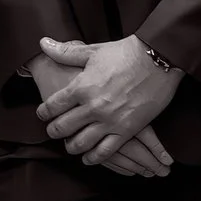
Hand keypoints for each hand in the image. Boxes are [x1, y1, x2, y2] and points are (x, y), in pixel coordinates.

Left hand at [33, 35, 175, 175]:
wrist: (158, 59)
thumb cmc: (126, 52)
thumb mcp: (93, 51)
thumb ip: (65, 52)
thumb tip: (43, 43)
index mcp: (81, 87)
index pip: (52, 106)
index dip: (44, 112)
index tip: (43, 114)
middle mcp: (92, 107)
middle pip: (62, 128)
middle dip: (54, 131)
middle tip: (53, 131)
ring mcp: (109, 121)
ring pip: (81, 143)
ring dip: (71, 147)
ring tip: (70, 145)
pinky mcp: (126, 130)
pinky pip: (105, 151)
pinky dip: (93, 157)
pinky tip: (88, 158)